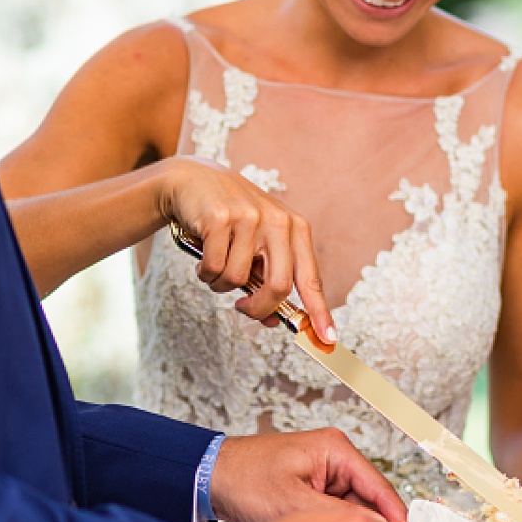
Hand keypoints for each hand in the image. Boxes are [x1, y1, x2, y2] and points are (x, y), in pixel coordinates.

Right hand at [161, 155, 337, 345]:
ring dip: (221, 284)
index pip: (311, 278)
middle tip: (243, 309)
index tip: (328, 338)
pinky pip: (214, 268)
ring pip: (238, 280)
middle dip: (259, 308)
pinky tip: (202, 255)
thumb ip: (268, 278)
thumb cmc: (230, 221)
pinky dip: (205, 272)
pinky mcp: (219, 218)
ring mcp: (249, 217)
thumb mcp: (258, 245)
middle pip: (279, 286)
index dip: (319, 311)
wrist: (193, 182)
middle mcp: (277, 220)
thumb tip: (273, 321)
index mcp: (295, 228)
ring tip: (215, 266)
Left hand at [209, 428, 410, 521]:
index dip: (394, 518)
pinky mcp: (310, 488)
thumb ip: (337, 518)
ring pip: (350, 510)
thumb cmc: (244, 478)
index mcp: (334, 450)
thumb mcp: (294, 503)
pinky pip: (332, 512)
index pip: (378, 486)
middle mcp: (332, 458)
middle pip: (367, 500)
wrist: (209, 478)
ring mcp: (321, 474)